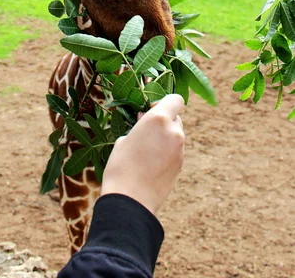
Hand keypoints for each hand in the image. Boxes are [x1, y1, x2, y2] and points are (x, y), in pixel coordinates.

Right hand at [101, 94, 184, 214]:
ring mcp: (180, 149)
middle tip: (146, 130)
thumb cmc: (120, 166)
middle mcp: (173, 131)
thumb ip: (140, 126)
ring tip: (147, 149)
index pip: (175, 99)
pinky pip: (176, 150)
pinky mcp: (181, 165)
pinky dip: (167, 151)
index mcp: (158, 119)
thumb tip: (145, 122)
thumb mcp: (124, 139)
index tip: (150, 111)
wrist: (130, 201)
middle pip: (176, 117)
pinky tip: (151, 162)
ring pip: (176, 134)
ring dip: (165, 136)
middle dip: (164, 120)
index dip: (164, 102)